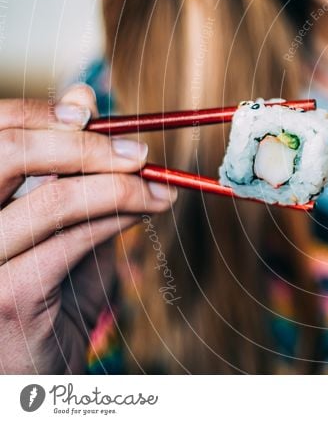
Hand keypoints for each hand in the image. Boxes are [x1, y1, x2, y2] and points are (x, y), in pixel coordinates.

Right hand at [0, 84, 176, 372]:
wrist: (29, 380)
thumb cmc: (42, 296)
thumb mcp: (52, 223)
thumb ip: (66, 166)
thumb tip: (83, 98)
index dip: (40, 113)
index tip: (92, 113)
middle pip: (6, 152)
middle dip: (82, 143)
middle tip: (139, 151)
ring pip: (53, 196)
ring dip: (122, 184)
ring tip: (161, 188)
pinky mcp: (6, 295)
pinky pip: (75, 237)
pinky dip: (122, 216)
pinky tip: (150, 209)